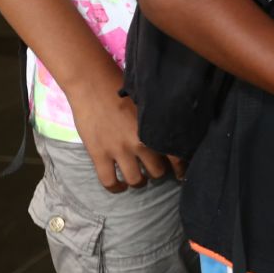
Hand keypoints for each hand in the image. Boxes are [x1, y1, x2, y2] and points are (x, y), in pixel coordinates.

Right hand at [66, 77, 172, 192]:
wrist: (92, 84)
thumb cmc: (122, 88)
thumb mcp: (148, 105)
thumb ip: (158, 123)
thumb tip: (171, 136)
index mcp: (155, 129)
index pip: (176, 156)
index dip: (181, 168)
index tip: (181, 173)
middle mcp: (141, 143)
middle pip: (157, 171)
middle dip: (156, 172)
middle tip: (152, 169)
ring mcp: (119, 150)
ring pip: (136, 180)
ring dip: (138, 182)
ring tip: (137, 178)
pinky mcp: (99, 155)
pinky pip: (110, 182)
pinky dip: (116, 188)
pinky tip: (119, 186)